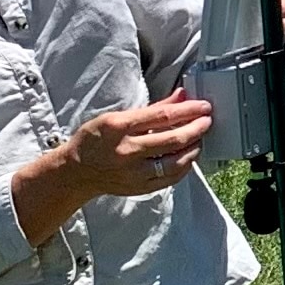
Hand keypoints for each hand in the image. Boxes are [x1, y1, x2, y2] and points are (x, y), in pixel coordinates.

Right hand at [13, 94, 212, 244]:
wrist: (77, 172)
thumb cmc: (95, 140)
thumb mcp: (116, 116)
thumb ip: (152, 109)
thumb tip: (181, 97)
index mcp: (119, 127)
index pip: (162, 117)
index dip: (188, 111)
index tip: (203, 107)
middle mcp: (127, 151)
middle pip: (173, 140)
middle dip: (196, 128)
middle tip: (207, 121)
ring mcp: (134, 173)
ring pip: (176, 162)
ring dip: (193, 149)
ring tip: (199, 138)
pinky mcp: (140, 188)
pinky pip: (171, 178)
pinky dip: (184, 167)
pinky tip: (188, 157)